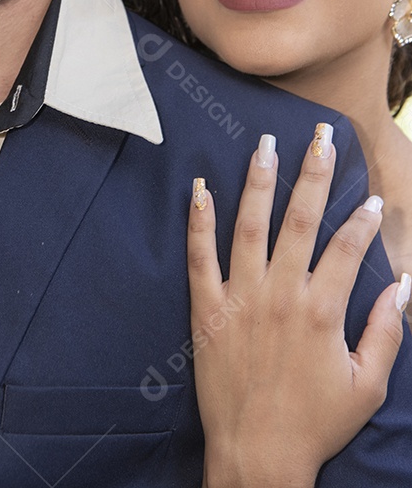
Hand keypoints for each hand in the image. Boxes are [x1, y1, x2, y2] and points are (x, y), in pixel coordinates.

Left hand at [188, 124, 408, 487]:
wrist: (259, 457)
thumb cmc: (316, 424)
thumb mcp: (367, 385)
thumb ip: (386, 332)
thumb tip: (405, 287)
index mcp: (322, 310)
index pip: (348, 247)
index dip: (362, 219)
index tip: (371, 197)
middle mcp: (281, 294)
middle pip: (301, 220)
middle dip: (315, 174)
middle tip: (321, 136)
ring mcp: (241, 298)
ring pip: (250, 226)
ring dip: (258, 181)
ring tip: (264, 144)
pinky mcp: (208, 310)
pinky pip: (200, 257)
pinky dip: (199, 222)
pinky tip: (200, 188)